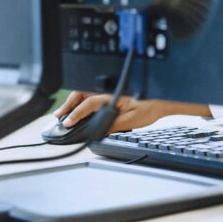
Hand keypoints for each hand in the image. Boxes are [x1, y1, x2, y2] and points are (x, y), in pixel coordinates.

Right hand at [53, 91, 209, 133]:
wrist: (163, 99)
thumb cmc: (151, 107)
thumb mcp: (133, 120)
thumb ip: (114, 124)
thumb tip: (97, 131)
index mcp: (113, 95)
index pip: (89, 103)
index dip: (76, 113)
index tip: (67, 123)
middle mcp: (109, 90)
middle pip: (82, 93)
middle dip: (68, 104)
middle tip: (58, 117)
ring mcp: (109, 90)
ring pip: (85, 93)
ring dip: (74, 102)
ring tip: (64, 114)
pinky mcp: (111, 93)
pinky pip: (92, 94)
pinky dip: (82, 101)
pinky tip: (78, 110)